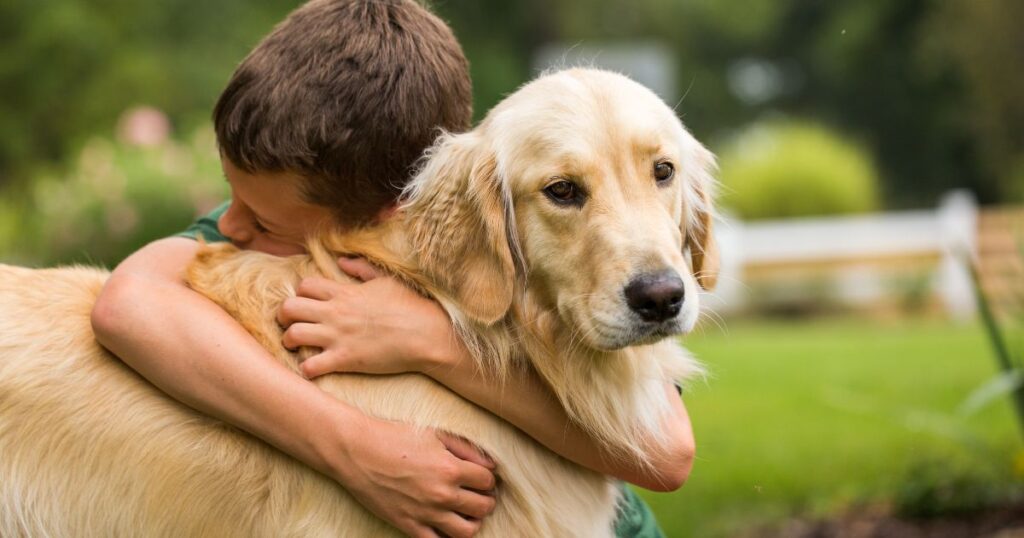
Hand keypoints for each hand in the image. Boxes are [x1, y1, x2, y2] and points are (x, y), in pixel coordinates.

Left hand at [277, 257, 465, 378]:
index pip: (304, 286)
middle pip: (289, 308)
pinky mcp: (345, 359)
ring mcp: (338, 336)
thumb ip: (362, 269)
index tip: (307, 303)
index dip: (300, 294)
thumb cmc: (411, 306)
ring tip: (295, 346)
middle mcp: (336, 312)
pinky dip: (306, 369)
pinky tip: (313, 368)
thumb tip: (342, 260)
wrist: (426, 334)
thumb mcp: (386, 280)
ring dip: (289, 342)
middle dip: (283, 316)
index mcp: (345, 292)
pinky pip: (310, 366)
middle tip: (290, 323)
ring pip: (292, 335)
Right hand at [328, 414, 497, 537]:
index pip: (488, 481)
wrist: (356, 451)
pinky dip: (446, 537)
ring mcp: (425, 512)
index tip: (480, 476)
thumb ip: (466, 448)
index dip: (487, 478)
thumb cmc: (395, 437)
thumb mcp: (434, 434)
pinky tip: (444, 525)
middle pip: (483, 507)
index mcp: (450, 468)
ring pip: (467, 531)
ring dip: (472, 522)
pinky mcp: (408, 525)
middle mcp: (441, 493)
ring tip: (465, 512)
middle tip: (476, 494)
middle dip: (485, 500)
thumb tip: (491, 464)